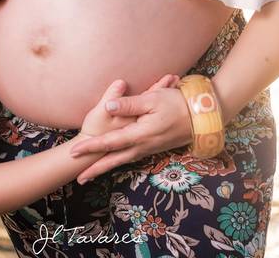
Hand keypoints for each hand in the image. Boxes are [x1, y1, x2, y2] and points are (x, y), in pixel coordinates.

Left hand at [70, 74, 189, 183]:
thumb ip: (129, 104)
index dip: (91, 147)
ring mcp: (150, 149)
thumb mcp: (153, 99)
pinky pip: (132, 158)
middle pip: (114, 160)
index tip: (74, 152)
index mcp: (140, 134)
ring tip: (91, 174)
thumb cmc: (179, 104)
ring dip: (106, 167)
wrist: (204, 118)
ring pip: (123, 161)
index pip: (110, 142)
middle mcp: (143, 146)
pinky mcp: (155, 148)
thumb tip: (107, 107)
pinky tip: (116, 162)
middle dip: (95, 169)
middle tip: (78, 179)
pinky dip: (120, 161)